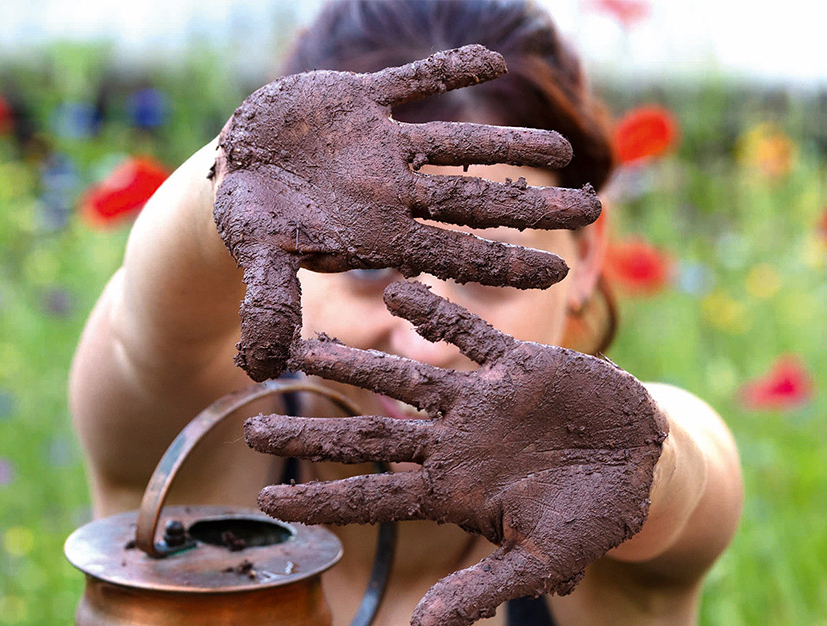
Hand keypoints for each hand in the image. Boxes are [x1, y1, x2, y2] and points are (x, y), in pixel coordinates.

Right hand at [212, 45, 602, 379]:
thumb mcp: (259, 261)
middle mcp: (395, 193)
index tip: (561, 272)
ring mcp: (384, 146)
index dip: (509, 262)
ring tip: (563, 146)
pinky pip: (416, 81)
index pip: (459, 255)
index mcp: (382, 236)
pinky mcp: (364, 101)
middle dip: (535, 207)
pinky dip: (449, 71)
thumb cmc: (252, 223)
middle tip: (594, 207)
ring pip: (460, 145)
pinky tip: (493, 61)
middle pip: (479, 203)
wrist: (233, 169)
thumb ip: (270, 306)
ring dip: (511, 143)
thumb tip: (260, 363)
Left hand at [244, 280, 667, 625]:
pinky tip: (397, 289)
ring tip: (302, 347)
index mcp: (452, 494)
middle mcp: (454, 446)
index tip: (267, 503)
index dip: (321, 501)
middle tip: (252, 427)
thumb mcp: (537, 567)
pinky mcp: (518, 366)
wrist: (645, 470)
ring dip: (353, 365)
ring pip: (403, 380)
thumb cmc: (589, 524)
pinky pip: (469, 334)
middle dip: (313, 434)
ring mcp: (481, 404)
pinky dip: (436, 313)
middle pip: (369, 438)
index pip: (373, 498)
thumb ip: (479, 595)